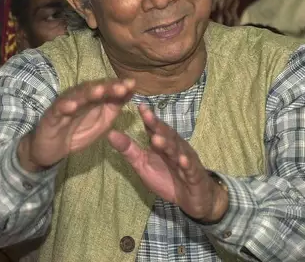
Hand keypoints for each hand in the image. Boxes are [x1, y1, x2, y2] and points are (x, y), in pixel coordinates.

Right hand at [18, 79, 135, 171]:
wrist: (52, 149)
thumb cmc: (78, 132)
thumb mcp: (102, 122)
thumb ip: (114, 107)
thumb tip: (130, 91)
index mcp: (92, 99)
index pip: (106, 89)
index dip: (119, 86)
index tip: (132, 84)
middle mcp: (79, 97)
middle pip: (94, 89)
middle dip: (107, 87)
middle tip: (121, 87)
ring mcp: (65, 105)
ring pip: (77, 96)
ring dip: (88, 93)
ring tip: (99, 91)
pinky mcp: (51, 115)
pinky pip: (58, 109)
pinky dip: (65, 106)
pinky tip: (72, 106)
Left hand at [107, 104, 228, 221]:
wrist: (192, 198)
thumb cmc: (166, 178)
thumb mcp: (143, 164)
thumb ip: (128, 150)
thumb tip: (110, 133)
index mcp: (162, 143)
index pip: (154, 128)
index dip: (147, 118)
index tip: (139, 106)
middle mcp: (175, 147)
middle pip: (166, 135)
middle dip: (157, 126)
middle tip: (147, 116)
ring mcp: (186, 160)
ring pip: (177, 150)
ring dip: (168, 144)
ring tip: (157, 139)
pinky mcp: (195, 175)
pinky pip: (190, 169)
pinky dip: (186, 164)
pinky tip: (182, 160)